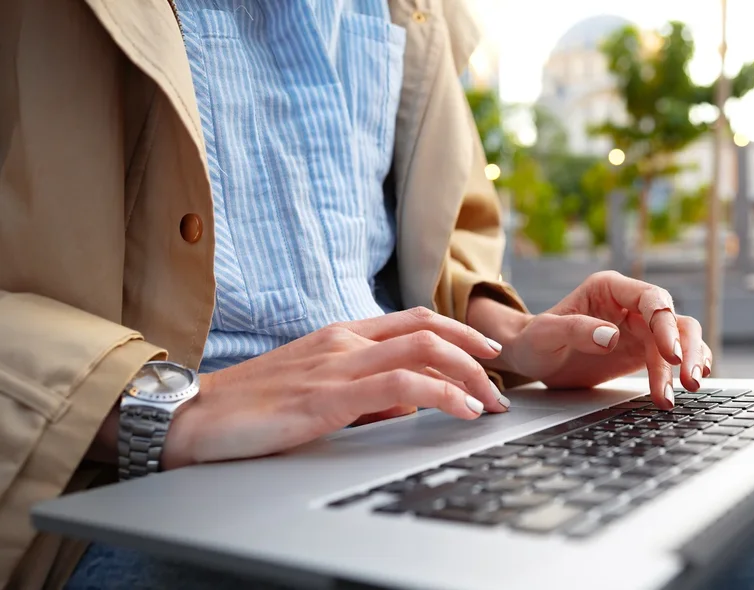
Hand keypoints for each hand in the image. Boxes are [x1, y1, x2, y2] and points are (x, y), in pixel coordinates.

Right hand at [163, 308, 507, 469]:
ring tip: (491, 402)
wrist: (190, 418)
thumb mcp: (319, 395)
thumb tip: (407, 406)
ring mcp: (337, 364)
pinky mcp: (329, 395)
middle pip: (430, 329)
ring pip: (425, 350)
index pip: (415, 321)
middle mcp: (345, 340)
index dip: (460, 333)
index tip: (488, 356)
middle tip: (501, 385)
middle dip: (475, 354)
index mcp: (342, 335)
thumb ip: (365, 395)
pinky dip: (443, 395)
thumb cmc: (251, 409)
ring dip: (470, 375)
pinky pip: (403, 385)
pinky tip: (463, 410)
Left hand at [484, 271, 710, 408]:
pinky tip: (687, 386)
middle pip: (673, 319)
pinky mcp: (642, 350)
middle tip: (689, 379)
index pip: (650, 298)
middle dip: (686, 347)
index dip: (665, 324)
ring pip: (679, 338)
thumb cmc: (535, 340)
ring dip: (688, 362)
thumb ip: (576, 330)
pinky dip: (682, 370)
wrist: (534, 358)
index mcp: (609, 289)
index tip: (670, 354)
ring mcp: (639, 327)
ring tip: (687, 389)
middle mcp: (629, 304)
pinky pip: (671, 356)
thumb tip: (610, 336)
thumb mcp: (547, 334)